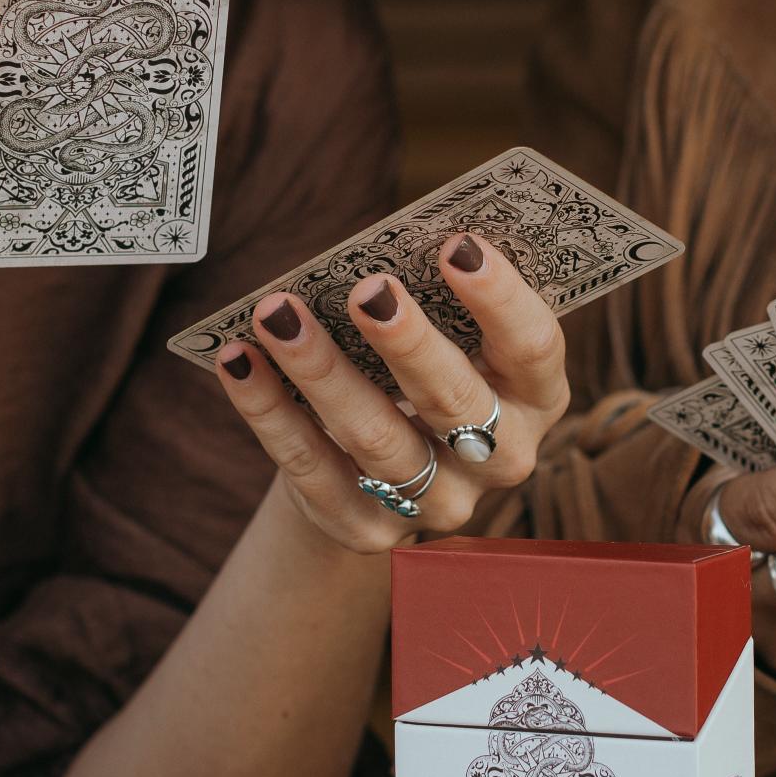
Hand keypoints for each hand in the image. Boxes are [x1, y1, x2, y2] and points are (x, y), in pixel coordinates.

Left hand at [213, 236, 570, 550]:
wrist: (371, 472)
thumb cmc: (415, 374)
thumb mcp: (447, 340)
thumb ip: (432, 302)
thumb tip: (381, 249)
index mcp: (535, 397)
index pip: (534, 349)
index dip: (501, 299)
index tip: (458, 245)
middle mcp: (499, 459)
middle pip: (456, 403)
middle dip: (409, 344)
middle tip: (369, 290)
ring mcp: (437, 505)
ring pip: (376, 438)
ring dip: (322, 371)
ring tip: (277, 315)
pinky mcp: (369, 530)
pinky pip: (312, 469)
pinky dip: (269, 411)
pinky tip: (240, 362)